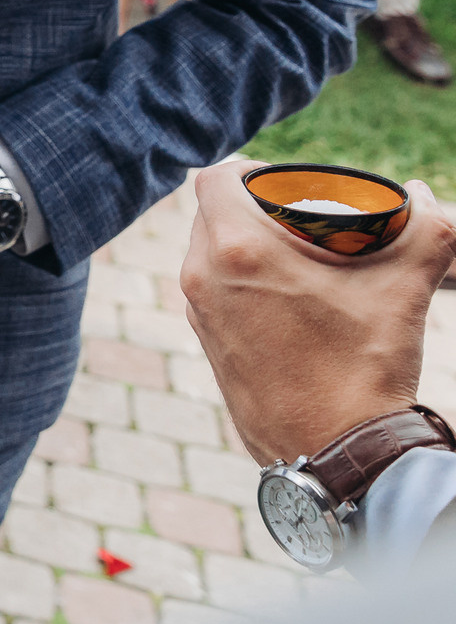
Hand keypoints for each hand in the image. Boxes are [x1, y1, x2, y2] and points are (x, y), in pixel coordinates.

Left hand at [179, 162, 455, 463]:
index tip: (288, 186)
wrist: (338, 453)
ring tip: (298, 258)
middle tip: (302, 220)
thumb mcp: (404, 288)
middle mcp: (202, 276)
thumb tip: (421, 194)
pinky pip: (213, 292)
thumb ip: (424, 230)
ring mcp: (198, 313)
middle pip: (213, 214)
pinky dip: (241, 284)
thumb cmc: (365, 368)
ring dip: (246, 247)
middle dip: (254, 209)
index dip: (252, 171)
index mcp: (236, 250)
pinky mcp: (206, 344)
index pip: (217, 178)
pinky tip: (285, 298)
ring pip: (209, 254)